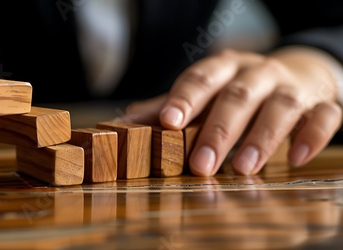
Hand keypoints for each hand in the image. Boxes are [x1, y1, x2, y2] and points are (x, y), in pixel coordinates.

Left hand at [123, 47, 342, 175]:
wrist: (298, 74)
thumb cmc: (240, 90)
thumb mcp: (206, 94)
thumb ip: (171, 106)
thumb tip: (126, 121)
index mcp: (225, 68)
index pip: (201, 77)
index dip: (185, 98)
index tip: (169, 122)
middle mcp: (258, 73)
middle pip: (238, 96)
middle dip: (218, 130)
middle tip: (201, 164)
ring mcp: (291, 87)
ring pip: (280, 106)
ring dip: (262, 137)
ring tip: (243, 168)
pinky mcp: (320, 104)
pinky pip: (324, 117)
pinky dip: (311, 136)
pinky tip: (294, 159)